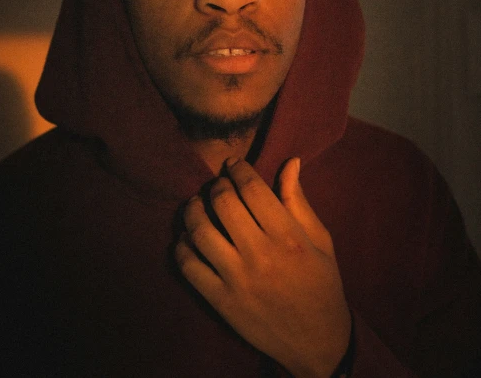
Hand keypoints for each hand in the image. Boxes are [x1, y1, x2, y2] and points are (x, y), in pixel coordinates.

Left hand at [175, 158, 350, 377]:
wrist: (318, 343)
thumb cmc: (322, 286)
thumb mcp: (320, 241)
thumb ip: (298, 201)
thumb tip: (289, 162)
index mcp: (288, 238)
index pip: (253, 189)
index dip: (238, 169)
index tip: (233, 163)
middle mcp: (261, 256)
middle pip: (223, 203)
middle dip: (217, 185)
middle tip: (218, 184)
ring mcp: (238, 280)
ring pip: (200, 231)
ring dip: (193, 210)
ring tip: (197, 204)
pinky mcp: (221, 302)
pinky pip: (189, 266)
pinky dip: (182, 246)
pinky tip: (188, 237)